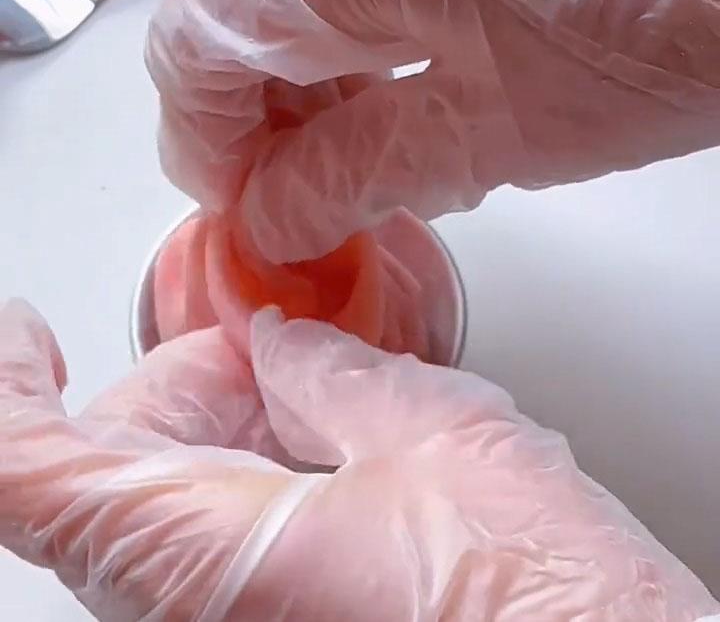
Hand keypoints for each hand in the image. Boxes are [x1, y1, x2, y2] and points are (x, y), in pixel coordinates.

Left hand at [1, 299, 717, 619]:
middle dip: (177, 391)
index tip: (24, 330)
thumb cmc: (532, 597)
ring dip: (220, 430)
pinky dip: (244, 473)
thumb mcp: (432, 436)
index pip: (27, 475)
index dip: (6, 388)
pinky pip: (204, 540)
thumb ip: (332, 374)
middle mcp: (190, 617)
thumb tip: (282, 344)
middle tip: (260, 353)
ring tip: (318, 408)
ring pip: (156, 503)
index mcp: (207, 560)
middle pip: (106, 472)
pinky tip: (325, 452)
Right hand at [146, 0, 719, 263]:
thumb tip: (274, 213)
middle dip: (238, 96)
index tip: (232, 196)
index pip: (193, 43)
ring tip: (337, 130)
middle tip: (281, 175)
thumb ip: (358, 173)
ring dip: (286, 48)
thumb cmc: (681, 16)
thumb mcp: (497, 134)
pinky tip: (379, 56)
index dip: (199, 137)